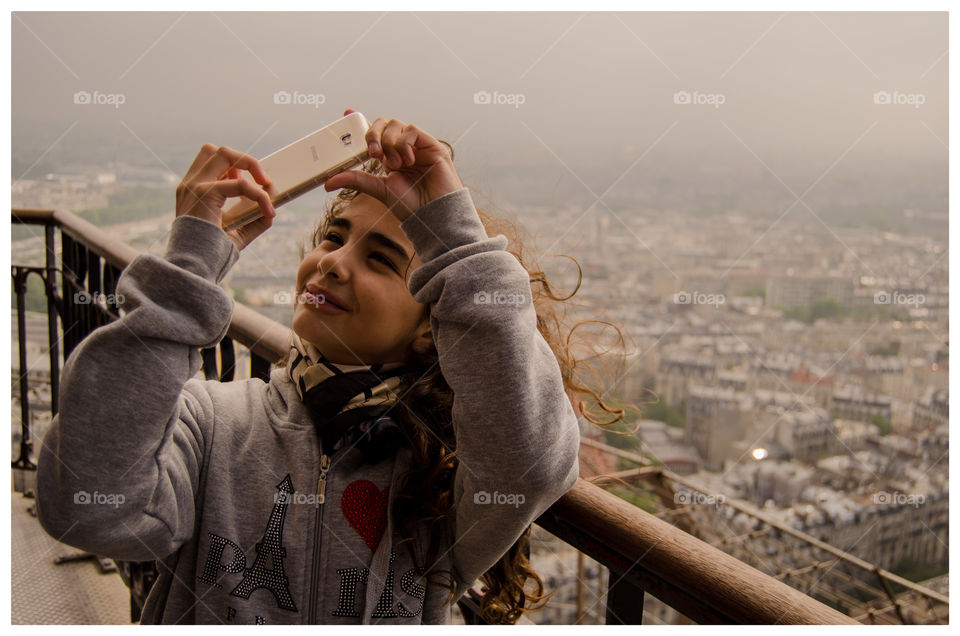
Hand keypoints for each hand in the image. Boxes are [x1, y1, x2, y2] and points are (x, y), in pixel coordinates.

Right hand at [175, 144, 276, 251]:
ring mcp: (195, 186)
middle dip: (244, 159)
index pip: (209, 161)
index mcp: (191, 190)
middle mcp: (190, 184)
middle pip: (215, 150)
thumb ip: (252, 221)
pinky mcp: (205, 194)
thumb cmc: (211, 253)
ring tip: (266, 185)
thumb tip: (271, 213)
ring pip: (224, 153)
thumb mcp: (235, 234)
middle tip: (262, 179)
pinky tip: (268, 210)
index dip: (232, 164)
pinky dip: (259, 195)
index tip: (248, 181)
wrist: (193, 267)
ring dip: (250, 164)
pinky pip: (240, 184)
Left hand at [323, 108, 462, 221]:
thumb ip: (355, 180)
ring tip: (394, 164)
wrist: (433, 214)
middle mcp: (402, 148)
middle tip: (373, 153)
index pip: (374, 132)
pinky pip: (412, 130)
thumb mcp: (378, 189)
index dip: (361, 120)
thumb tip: (327, 182)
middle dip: (373, 134)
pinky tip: (407, 160)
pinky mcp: (431, 145)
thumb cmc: (410, 205)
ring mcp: (417, 145)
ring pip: (396, 125)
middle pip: (383, 124)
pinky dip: (404, 143)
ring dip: (389, 142)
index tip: (347, 113)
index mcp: (389, 157)